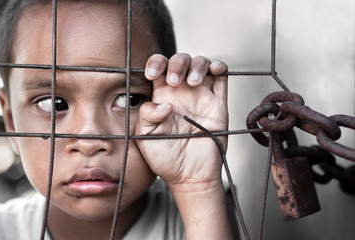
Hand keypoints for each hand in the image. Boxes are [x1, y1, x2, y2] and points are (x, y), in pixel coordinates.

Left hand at [135, 53, 228, 189]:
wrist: (189, 175)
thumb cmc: (164, 158)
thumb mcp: (145, 137)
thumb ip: (146, 116)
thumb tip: (164, 103)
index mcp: (161, 96)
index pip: (159, 67)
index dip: (155, 63)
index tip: (151, 74)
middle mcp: (181, 93)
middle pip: (181, 61)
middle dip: (177, 63)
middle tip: (173, 81)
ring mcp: (201, 96)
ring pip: (202, 64)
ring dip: (197, 64)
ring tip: (192, 82)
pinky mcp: (218, 104)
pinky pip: (222, 78)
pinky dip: (219, 67)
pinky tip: (214, 70)